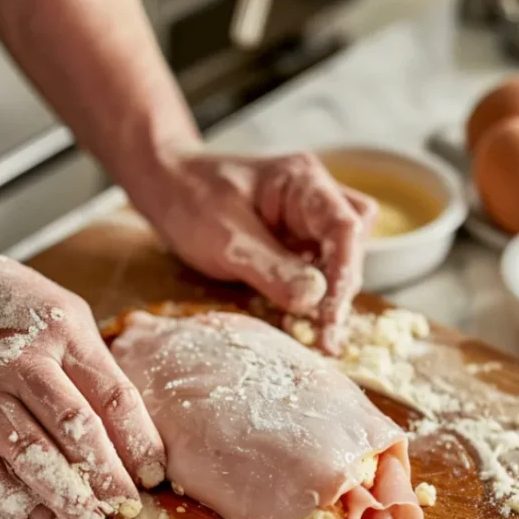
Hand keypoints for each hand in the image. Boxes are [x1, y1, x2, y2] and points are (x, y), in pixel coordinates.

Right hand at [0, 236, 165, 518]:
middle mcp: (23, 363)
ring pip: (31, 454)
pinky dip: (11, 501)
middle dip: (108, 478)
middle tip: (125, 510)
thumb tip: (127, 428)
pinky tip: (38, 518)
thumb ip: (90, 362)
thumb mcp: (58, 310)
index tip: (154, 476)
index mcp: (63, 333)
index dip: (139, 442)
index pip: (115, 396)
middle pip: (77, 429)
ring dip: (65, 496)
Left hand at [141, 150, 376, 353]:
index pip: (344, 226)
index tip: (330, 315)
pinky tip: (305, 325)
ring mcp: (307, 220)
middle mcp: (315, 197)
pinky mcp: (296, 242)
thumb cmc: (191, 199)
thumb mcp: (226, 238)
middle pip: (351, 243)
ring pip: (341, 257)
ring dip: (332, 295)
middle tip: (324, 334)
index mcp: (302, 182)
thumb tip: (314, 300)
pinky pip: (318, 269)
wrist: (167, 186)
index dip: (344, 273)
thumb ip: (271, 268)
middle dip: (341, 288)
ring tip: (320, 336)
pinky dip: (314, 296)